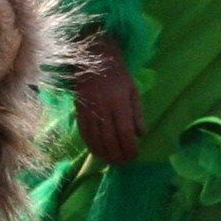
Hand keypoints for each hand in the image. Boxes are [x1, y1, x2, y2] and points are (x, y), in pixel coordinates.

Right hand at [71, 35, 143, 166]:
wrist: (94, 57)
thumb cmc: (118, 73)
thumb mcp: (133, 90)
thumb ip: (137, 113)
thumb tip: (140, 135)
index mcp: (119, 101)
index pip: (125, 131)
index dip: (129, 147)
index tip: (134, 155)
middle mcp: (103, 107)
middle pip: (109, 138)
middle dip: (117, 154)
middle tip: (123, 163)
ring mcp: (89, 109)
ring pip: (95, 138)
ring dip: (104, 154)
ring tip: (112, 161)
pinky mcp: (79, 110)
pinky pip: (84, 132)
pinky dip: (90, 145)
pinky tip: (97, 152)